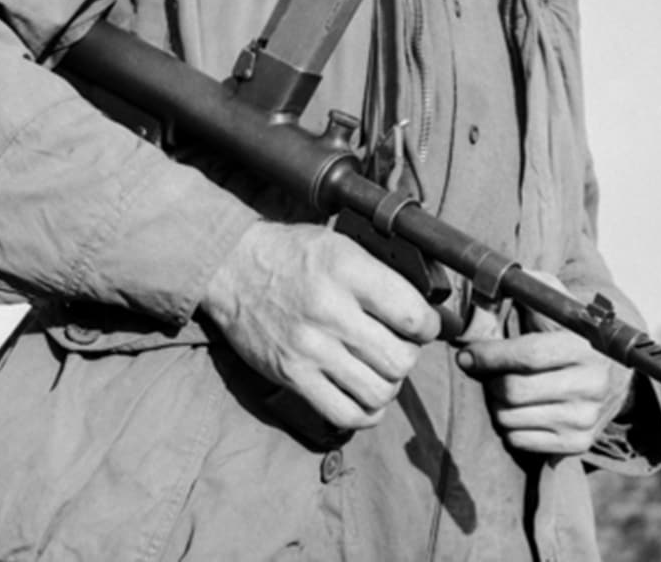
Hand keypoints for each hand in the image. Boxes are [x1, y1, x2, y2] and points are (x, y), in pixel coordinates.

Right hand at [198, 220, 441, 429]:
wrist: (231, 267)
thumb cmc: (291, 253)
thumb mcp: (339, 245)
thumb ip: (379, 273)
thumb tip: (423, 308)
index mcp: (346, 270)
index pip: (411, 314)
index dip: (428, 325)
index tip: (424, 325)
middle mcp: (329, 310)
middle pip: (400, 359)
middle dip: (409, 356)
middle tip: (399, 345)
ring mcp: (310, 348)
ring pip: (378, 391)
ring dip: (389, 385)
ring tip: (380, 368)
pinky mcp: (292, 376)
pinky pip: (345, 414)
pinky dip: (366, 412)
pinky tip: (364, 394)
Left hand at [456, 277, 631, 456]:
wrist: (612, 376)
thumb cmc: (567, 334)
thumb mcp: (555, 305)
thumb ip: (527, 289)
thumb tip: (490, 286)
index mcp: (584, 345)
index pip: (528, 354)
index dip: (490, 355)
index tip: (468, 354)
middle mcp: (592, 384)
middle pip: (514, 391)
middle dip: (487, 380)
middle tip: (480, 372)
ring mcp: (586, 418)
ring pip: (512, 419)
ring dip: (495, 404)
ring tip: (500, 388)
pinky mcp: (578, 444)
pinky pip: (521, 441)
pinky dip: (509, 426)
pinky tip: (516, 409)